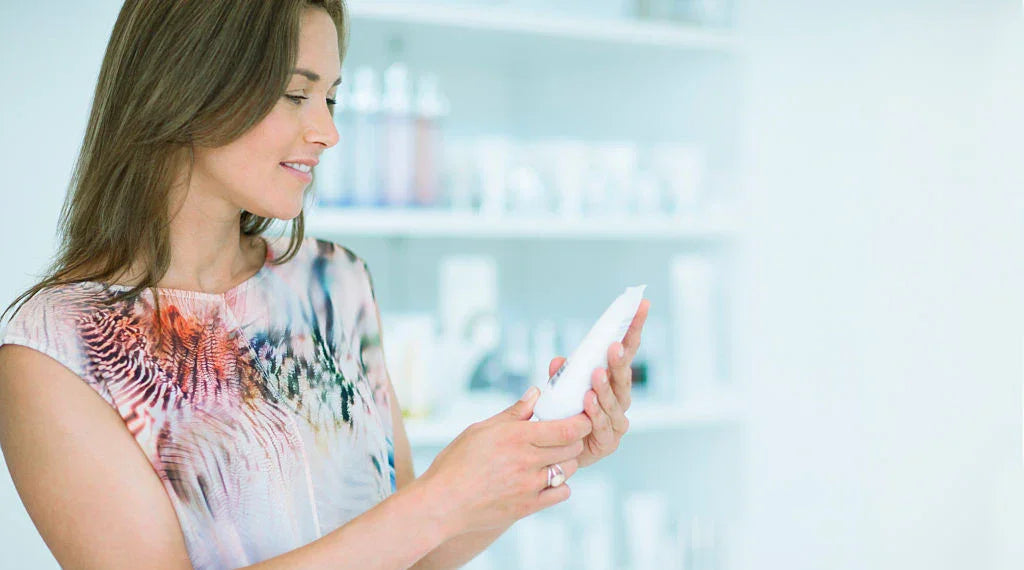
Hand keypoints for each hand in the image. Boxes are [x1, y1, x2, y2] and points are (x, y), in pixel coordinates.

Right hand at [418, 387, 591, 534]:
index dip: (582, 421)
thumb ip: (513, 413)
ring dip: (566, 461)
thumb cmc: (455, 463)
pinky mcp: (528, 507)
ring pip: (568, 470)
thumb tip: (536, 393)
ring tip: (552, 457)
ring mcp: (529, 486)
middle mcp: (527, 461)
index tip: (583, 417)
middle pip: (572, 447)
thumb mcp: (481, 429)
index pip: (567, 428)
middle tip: (565, 435)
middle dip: (574, 439)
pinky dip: (559, 485)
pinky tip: (546, 479)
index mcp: (516, 437)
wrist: (441, 503)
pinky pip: (560, 493)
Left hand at [548, 298, 649, 468]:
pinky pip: (602, 424)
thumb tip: (559, 360)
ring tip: (596, 375)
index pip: (626, 350)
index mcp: (612, 380)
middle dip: (620, 360)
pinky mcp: (608, 441)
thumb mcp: (559, 388)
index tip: (642, 306)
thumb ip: (561, 376)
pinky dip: (594, 412)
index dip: (633, 329)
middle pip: (624, 376)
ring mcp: (616, 420)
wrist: (558, 453)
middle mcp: (619, 399)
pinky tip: (588, 401)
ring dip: (605, 387)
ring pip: (614, 400)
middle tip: (614, 346)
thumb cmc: (564, 414)